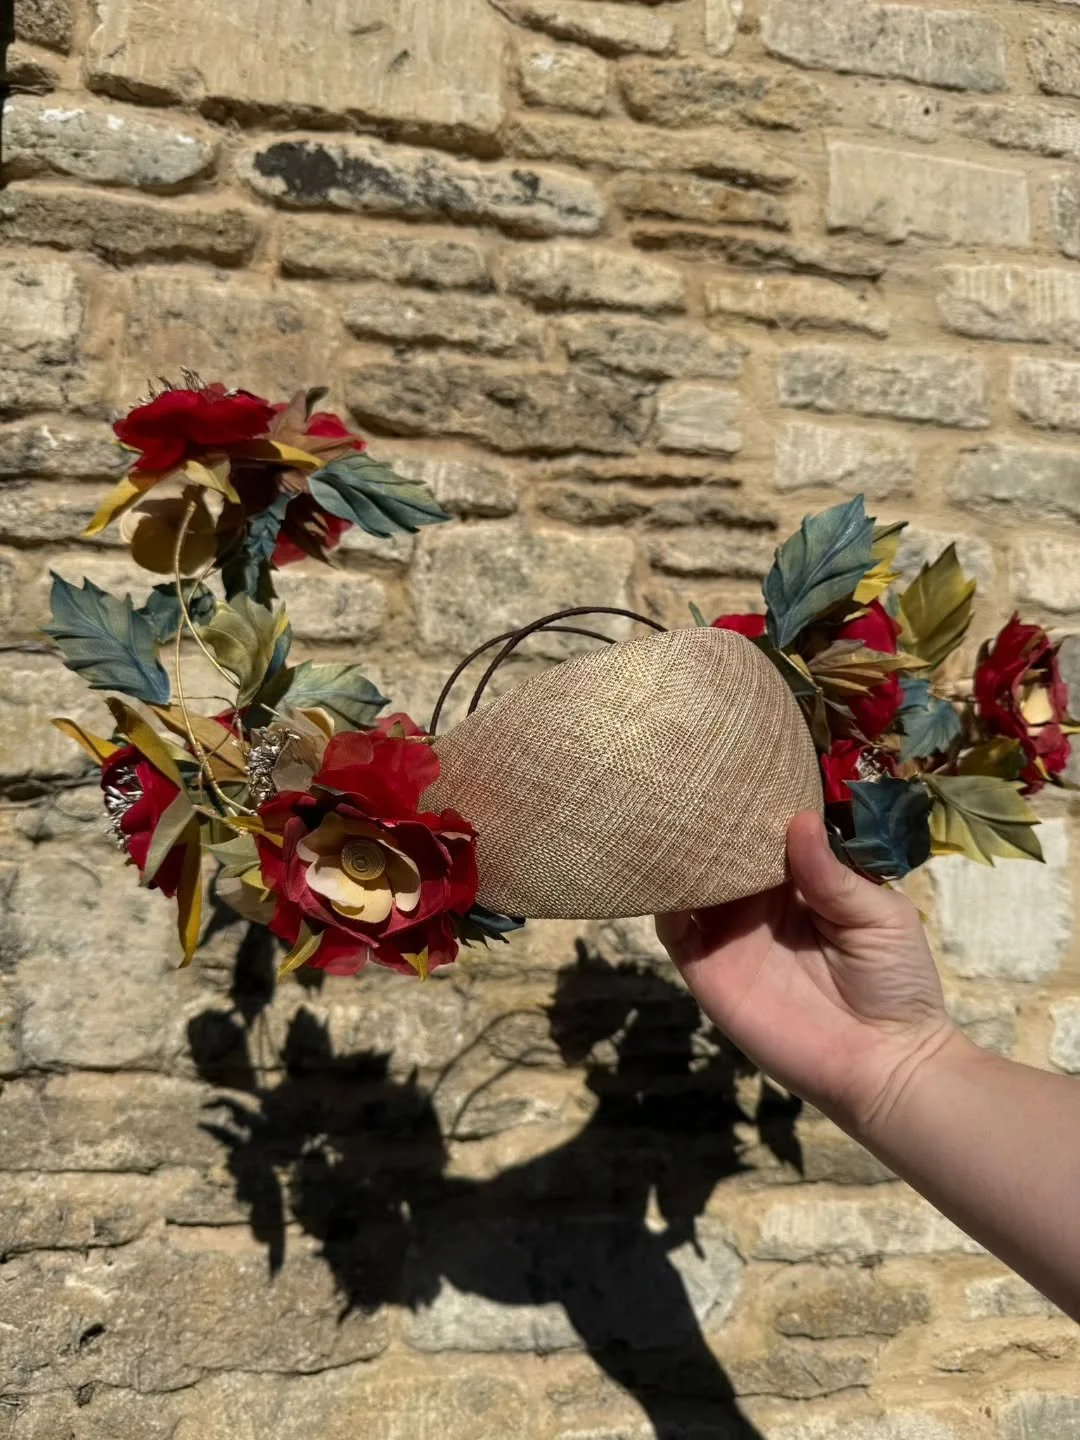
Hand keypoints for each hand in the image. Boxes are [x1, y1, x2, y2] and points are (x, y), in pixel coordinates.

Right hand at [656, 812, 956, 1136]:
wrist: (885, 1064)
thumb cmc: (896, 983)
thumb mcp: (878, 915)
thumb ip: (834, 873)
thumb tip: (799, 819)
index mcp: (801, 884)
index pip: (766, 835)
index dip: (754, 806)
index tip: (739, 769)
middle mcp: (758, 904)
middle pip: (721, 854)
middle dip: (708, 823)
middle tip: (692, 782)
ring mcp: (730, 936)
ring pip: (691, 885)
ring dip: (680, 855)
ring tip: (670, 818)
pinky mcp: (709, 970)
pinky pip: (674, 931)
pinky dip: (663, 901)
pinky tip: (663, 873)